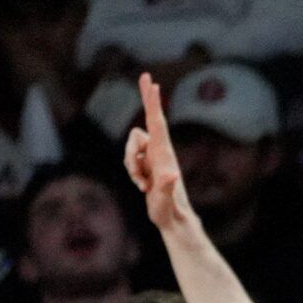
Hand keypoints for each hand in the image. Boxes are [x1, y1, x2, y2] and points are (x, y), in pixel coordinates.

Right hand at [123, 73, 195, 231]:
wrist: (173, 221)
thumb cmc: (169, 213)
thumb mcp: (164, 202)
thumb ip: (165, 188)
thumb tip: (169, 174)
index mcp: (164, 155)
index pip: (156, 123)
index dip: (151, 103)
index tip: (151, 82)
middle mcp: (160, 153)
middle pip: (142, 128)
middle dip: (141, 118)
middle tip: (145, 85)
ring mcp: (153, 158)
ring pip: (131, 146)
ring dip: (130, 165)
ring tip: (143, 186)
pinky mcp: (148, 165)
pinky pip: (130, 159)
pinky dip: (131, 171)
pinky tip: (143, 187)